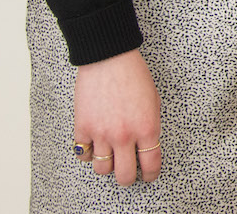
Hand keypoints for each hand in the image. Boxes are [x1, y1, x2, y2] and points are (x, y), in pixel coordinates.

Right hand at [74, 49, 161, 184]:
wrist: (109, 58)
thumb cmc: (134, 75)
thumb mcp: (153, 101)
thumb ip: (149, 125)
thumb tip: (146, 144)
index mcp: (147, 128)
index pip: (151, 164)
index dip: (150, 175)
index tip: (148, 175)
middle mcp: (124, 135)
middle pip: (124, 175)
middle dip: (128, 177)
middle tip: (128, 172)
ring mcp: (101, 134)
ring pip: (102, 169)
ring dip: (107, 165)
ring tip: (111, 156)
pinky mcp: (82, 128)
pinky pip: (83, 154)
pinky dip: (88, 153)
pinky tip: (94, 145)